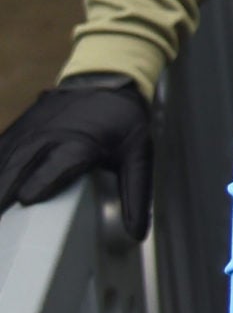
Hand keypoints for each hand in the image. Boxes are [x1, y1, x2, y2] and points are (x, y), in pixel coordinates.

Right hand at [0, 74, 154, 238]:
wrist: (107, 79)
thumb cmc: (122, 122)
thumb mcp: (138, 154)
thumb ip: (136, 194)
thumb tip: (137, 233)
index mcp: (82, 144)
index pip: (59, 164)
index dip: (42, 181)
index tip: (26, 200)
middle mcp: (50, 136)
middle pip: (21, 165)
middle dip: (4, 191)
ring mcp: (31, 131)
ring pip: (5, 158)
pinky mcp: (19, 128)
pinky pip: (0, 148)